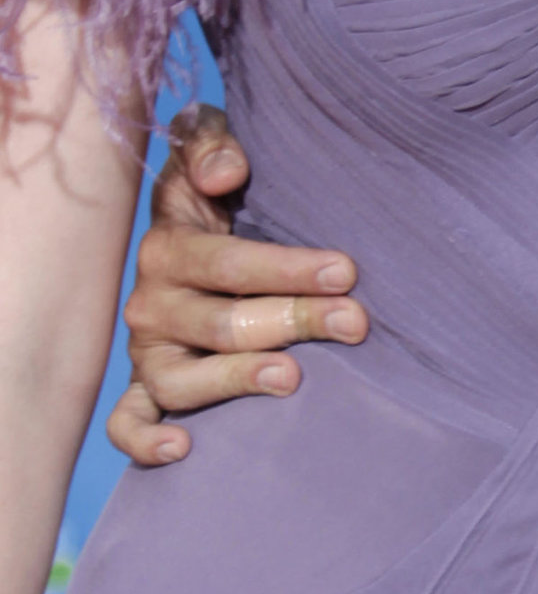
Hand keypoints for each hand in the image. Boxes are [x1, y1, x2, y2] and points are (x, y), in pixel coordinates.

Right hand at [106, 106, 367, 466]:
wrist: (188, 229)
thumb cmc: (213, 189)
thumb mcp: (208, 147)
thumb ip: (211, 144)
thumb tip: (225, 170)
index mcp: (168, 246)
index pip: (228, 264)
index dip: (286, 269)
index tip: (346, 271)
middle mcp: (152, 303)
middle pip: (221, 324)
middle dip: (293, 320)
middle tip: (353, 321)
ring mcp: (148, 351)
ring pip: (182, 380)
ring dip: (238, 380)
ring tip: (292, 378)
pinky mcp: (145, 387)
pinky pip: (128, 423)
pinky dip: (146, 440)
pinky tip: (184, 449)